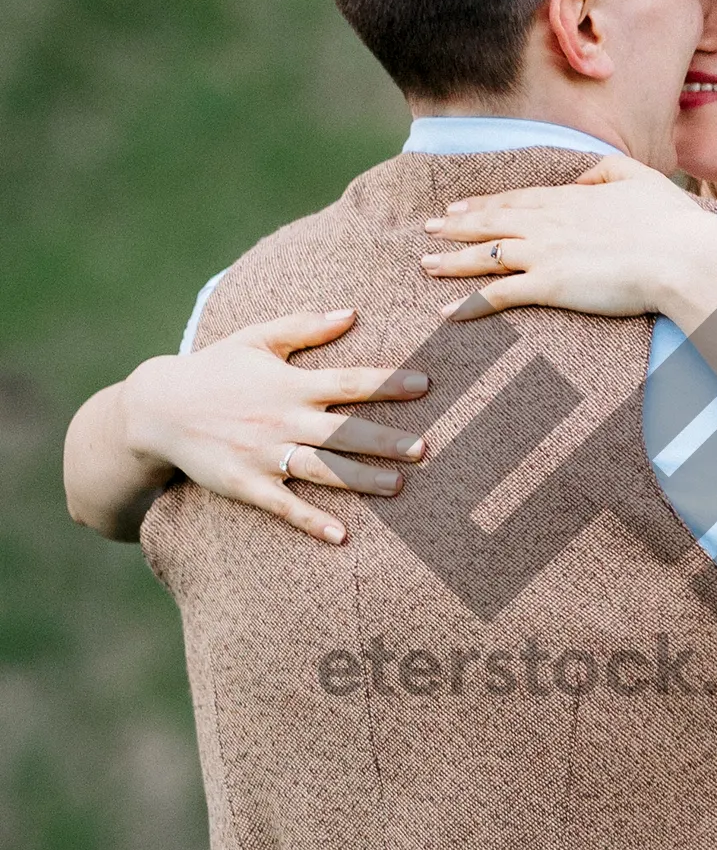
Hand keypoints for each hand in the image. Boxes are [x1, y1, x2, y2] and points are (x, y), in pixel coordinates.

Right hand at [122, 309, 427, 543]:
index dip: (387, 383)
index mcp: (289, 383)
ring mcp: (264, 455)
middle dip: (385, 440)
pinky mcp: (246, 485)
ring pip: (321, 470)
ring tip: (399, 486)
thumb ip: (305, 325)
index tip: (425, 384)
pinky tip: (342, 537)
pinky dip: (312, 521)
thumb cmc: (216, 369)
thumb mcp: (256, 338)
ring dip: (361, 479)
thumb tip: (353, 312)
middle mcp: (281, 419)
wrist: (158, 409)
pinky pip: (284, 506)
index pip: (348, 381)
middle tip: (424, 448)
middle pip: (343, 431)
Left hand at [420, 155, 714, 317]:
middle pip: (491, 222)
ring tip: (426, 263)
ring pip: (485, 255)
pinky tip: (445, 312)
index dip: (483, 203)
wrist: (682, 257)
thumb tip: (581, 178)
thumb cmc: (670, 222)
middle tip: (429, 227)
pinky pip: (497, 295)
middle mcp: (548, 223)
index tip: (459, 205)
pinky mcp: (548, 285)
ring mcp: (545, 253)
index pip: (515, 200)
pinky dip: (468, 303)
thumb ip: (606, 170)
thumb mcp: (639, 178)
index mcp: (569, 199)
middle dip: (457, 224)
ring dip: (452, 260)